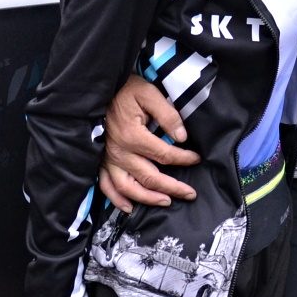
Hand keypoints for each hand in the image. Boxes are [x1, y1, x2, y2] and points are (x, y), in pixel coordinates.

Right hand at [100, 75, 197, 211]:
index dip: (183, 159)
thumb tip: (182, 137)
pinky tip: (130, 207)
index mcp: (133, 135)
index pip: (164, 155)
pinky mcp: (101, 161)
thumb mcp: (149, 93)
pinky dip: (117, 199)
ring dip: (148, 198)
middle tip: (190, 194)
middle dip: (172, 188)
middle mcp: (120, 152)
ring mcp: (109, 159)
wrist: (99, 89)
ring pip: (128, 187)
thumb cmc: (126, 90)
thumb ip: (167, 115)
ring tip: (166, 202)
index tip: (196, 159)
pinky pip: (106, 186)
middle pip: (149, 177)